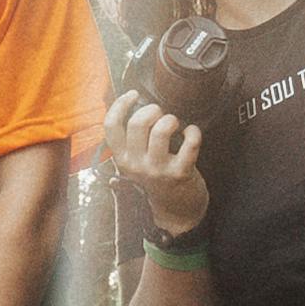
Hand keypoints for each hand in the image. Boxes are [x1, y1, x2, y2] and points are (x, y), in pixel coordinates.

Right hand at [101, 97, 212, 238]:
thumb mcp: (135, 162)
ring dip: (171, 119)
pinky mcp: (180, 173)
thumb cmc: (156, 178)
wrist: (175, 211)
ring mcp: (158, 169)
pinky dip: (193, 132)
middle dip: (152, 109)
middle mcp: (136, 164)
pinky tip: (191, 132)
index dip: (120, 104)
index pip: (110, 126)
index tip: (132, 94)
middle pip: (137, 123)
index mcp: (122, 159)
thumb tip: (132, 104)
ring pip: (161, 130)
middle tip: (160, 114)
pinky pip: (189, 143)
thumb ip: (130, 140)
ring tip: (174, 124)